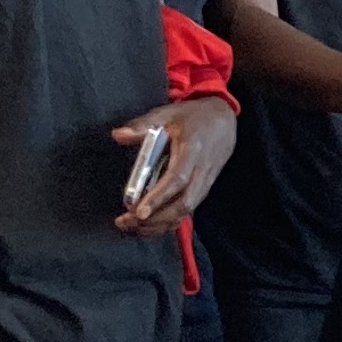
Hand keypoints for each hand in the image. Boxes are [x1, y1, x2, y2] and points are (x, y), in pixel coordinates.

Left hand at [115, 93, 236, 228]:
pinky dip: (166, 222)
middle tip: (127, 222)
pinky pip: (186, 211)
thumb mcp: (168, 113)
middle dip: (155, 218)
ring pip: (185, 212)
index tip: (138, 212)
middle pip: (183, 204)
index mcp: (192, 151)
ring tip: (132, 227)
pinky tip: (147, 225)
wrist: (224, 121)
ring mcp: (204, 184)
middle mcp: (201, 172)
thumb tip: (117, 135)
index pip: (177, 179)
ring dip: (159, 224)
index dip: (158, 197)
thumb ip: (143, 125)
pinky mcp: (202, 190)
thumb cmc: (194, 117)